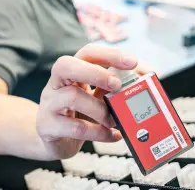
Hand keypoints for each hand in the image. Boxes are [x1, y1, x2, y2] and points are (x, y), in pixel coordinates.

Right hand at [36, 44, 138, 159]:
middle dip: (95, 73)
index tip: (132, 62)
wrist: (53, 141)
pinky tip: (112, 135)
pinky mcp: (47, 127)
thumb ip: (114, 88)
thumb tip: (146, 78)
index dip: (109, 54)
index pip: (86, 53)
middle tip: (117, 85)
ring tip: (113, 120)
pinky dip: (99, 132)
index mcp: (71, 72)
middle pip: (66, 65)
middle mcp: (56, 84)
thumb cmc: (78, 115)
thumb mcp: (96, 97)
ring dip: (100, 109)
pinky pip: (75, 127)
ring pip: (72, 97)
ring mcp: (49, 104)